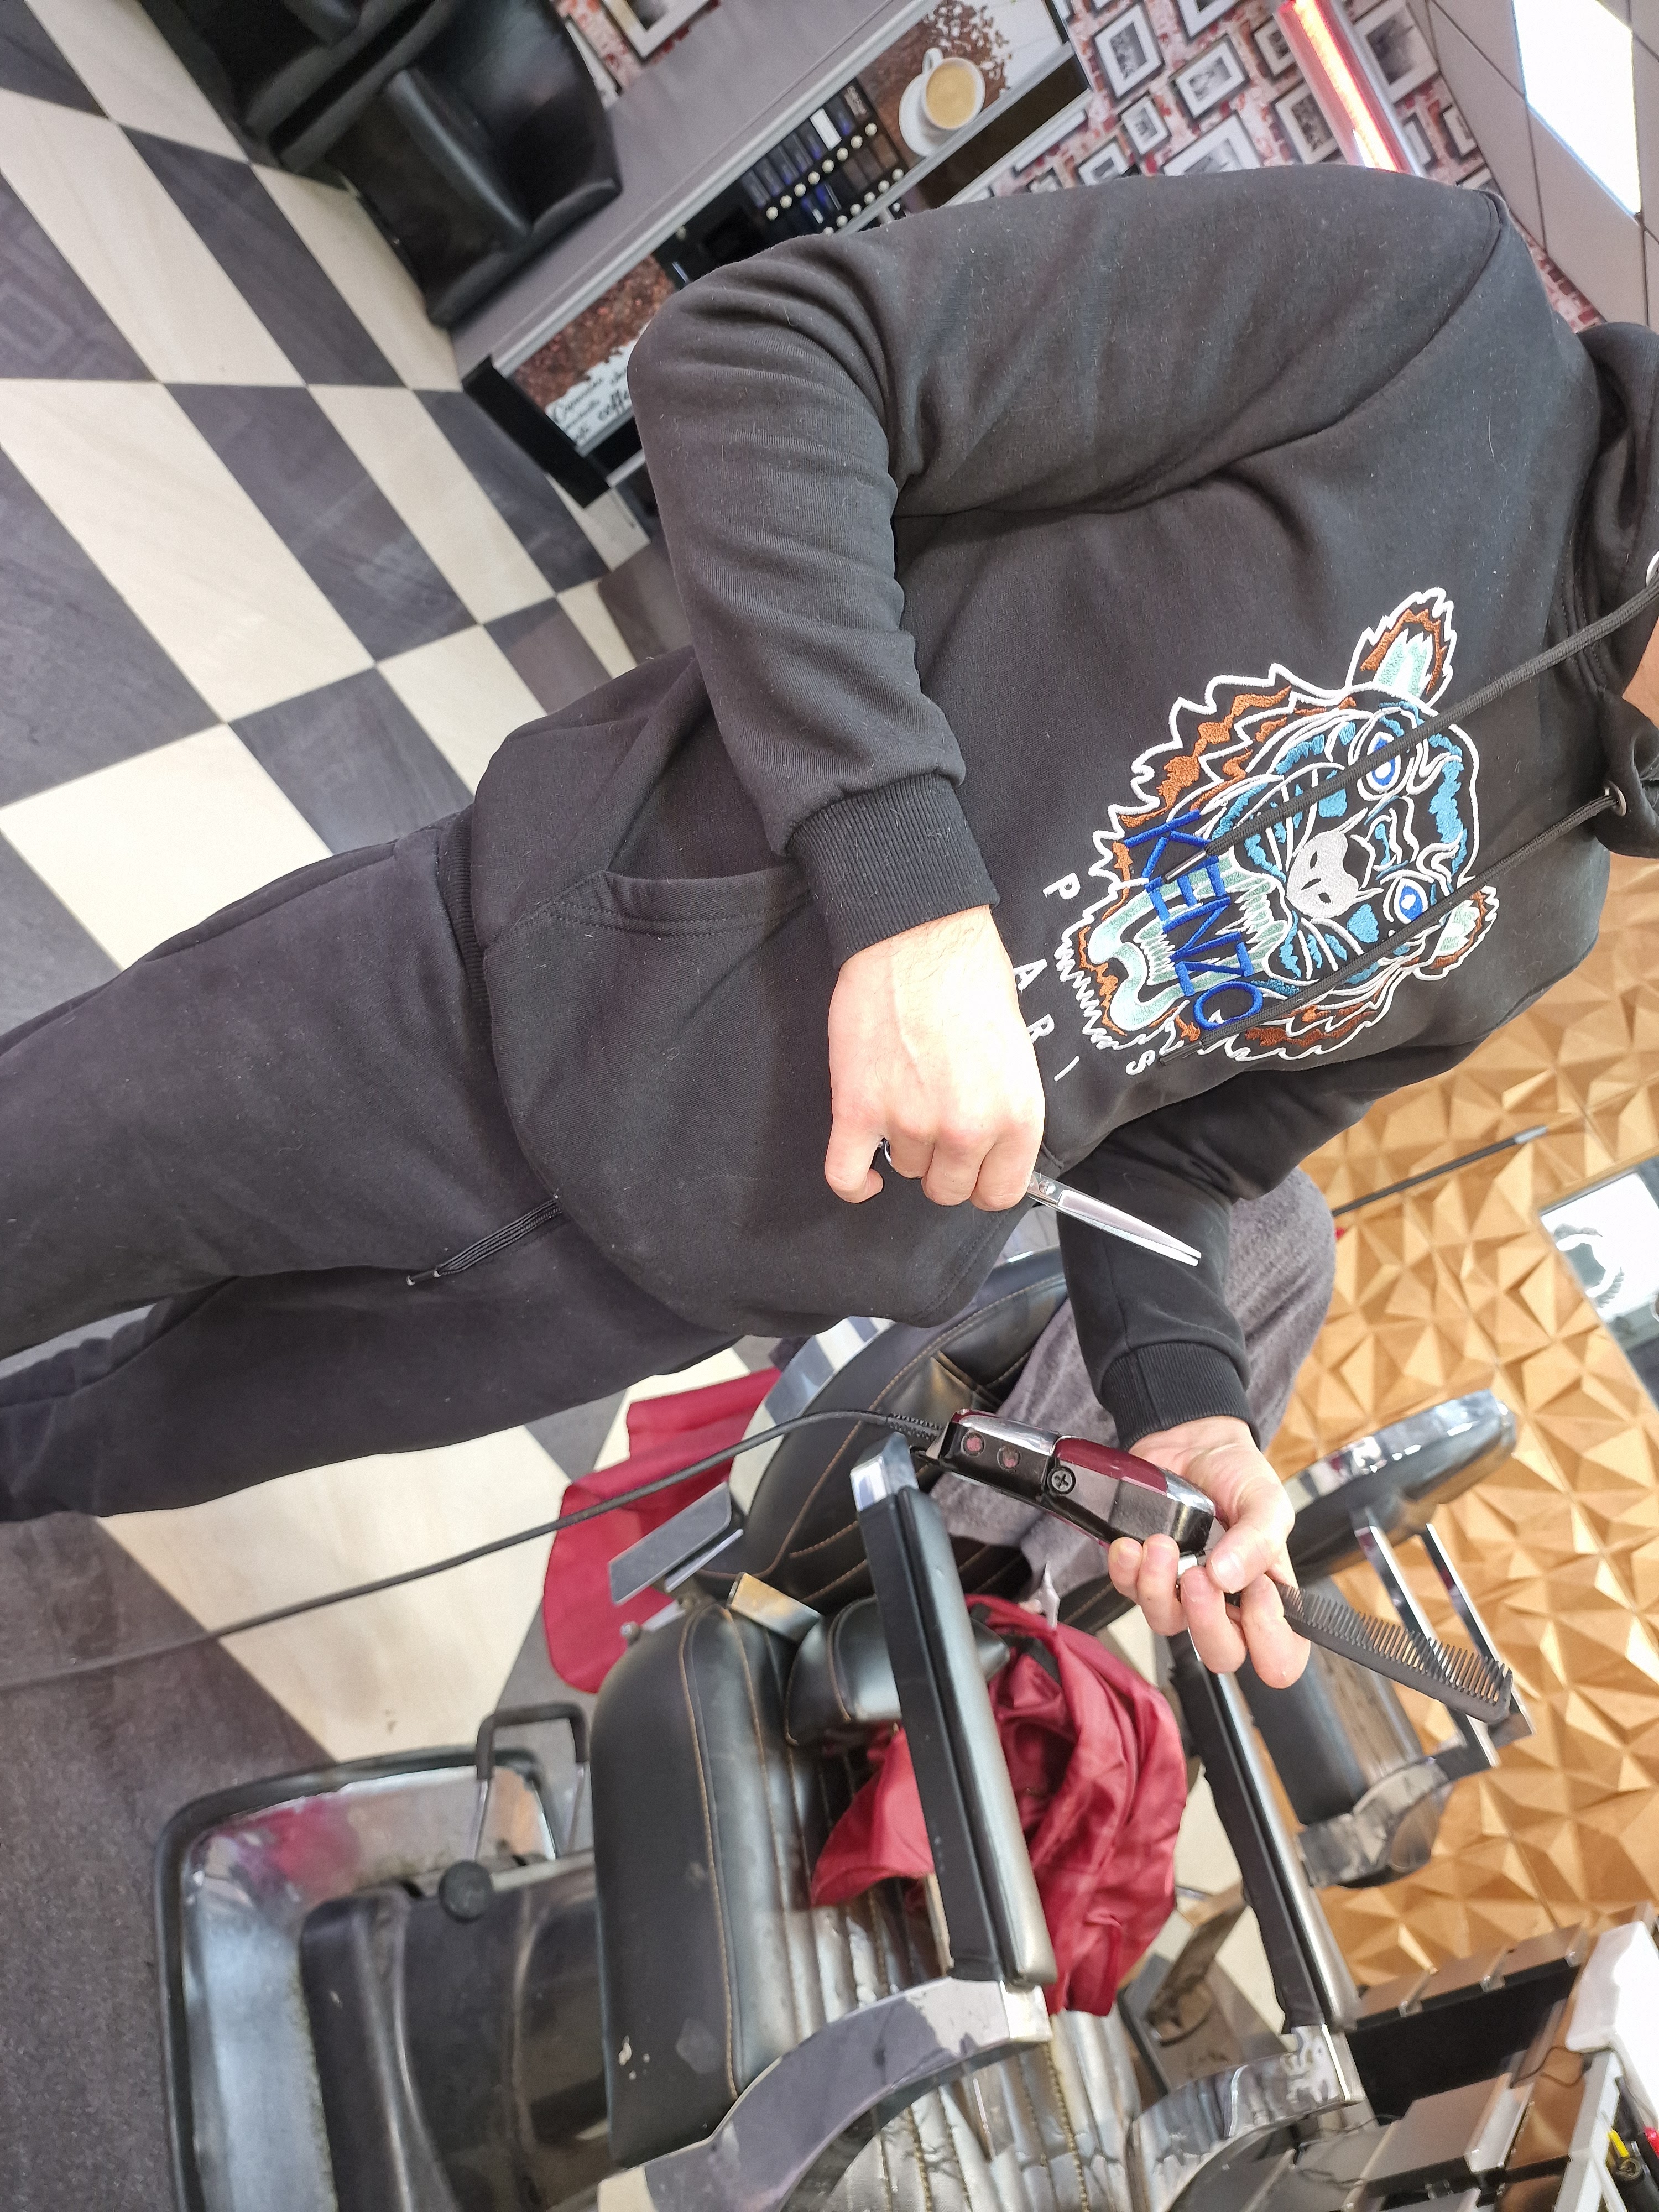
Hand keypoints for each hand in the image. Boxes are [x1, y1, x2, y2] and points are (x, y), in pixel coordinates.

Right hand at [824, 906, 1044, 1211]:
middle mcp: (966, 1128)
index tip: (975, 1170)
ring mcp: (910, 1122)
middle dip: (944, 1165)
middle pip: (948, 1189)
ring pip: (904, 1170)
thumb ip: (1007, 1110)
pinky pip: (846, 1175)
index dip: (985, 1181)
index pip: (1001, 1192)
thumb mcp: (1017, 1052)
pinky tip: (865, 1178)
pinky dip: (854, 1184)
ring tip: (905, 1097)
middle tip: (937, 1125)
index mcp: (1016, 1114)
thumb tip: (994, 1146)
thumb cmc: (969, 978)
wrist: (917, 936)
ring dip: (903, 1145)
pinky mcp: (858, 1110)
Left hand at [1106, 1415, 1307, 1687]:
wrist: (1193, 1441)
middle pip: (1219, 1655)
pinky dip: (1125, 1570)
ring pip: (1166, 1626)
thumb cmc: (1237, 1475)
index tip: (1259, 1591)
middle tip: (1199, 1576)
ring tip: (1161, 1544)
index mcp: (1267, 1594)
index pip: (1279, 1656)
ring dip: (1159, 1588)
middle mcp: (1224, 1603)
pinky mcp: (1143, 1573)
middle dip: (1207, 1622)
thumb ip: (1259, 1540)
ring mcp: (1180, 1591)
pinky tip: (1131, 1544)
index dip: (1269, 1641)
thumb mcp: (1266, 1499)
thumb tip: (1227, 1578)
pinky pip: (1126, 1593)